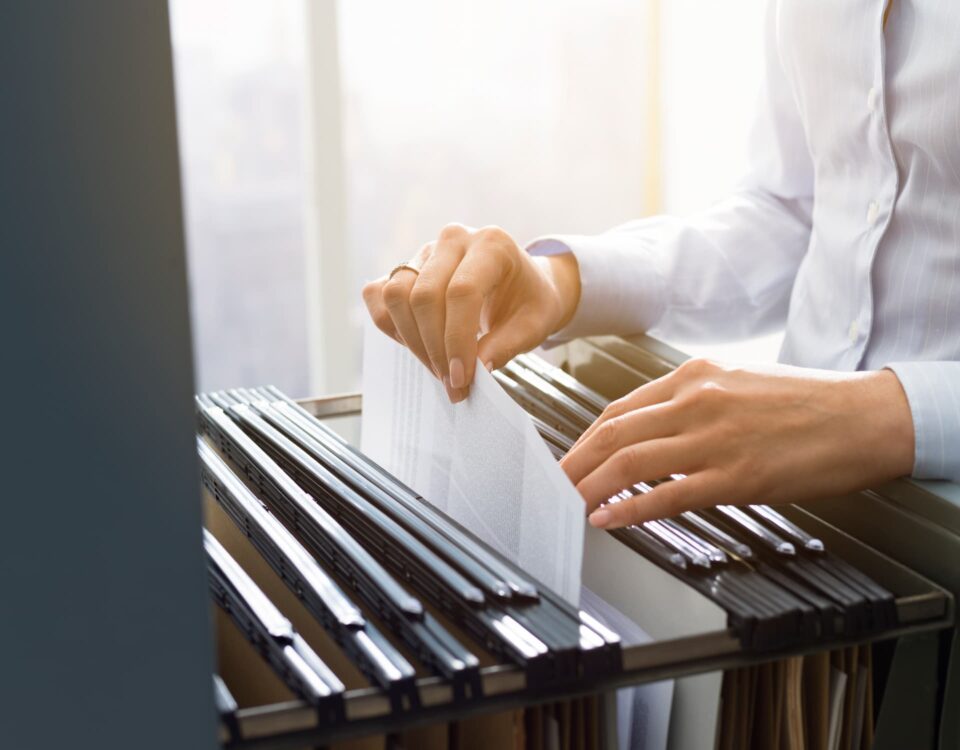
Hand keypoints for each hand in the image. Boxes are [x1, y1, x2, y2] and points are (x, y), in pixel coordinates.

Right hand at [362, 224, 580, 401]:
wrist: (523, 285)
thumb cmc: (529, 302)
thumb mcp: (534, 325)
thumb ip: (506, 346)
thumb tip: (475, 370)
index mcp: (492, 245)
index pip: (462, 292)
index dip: (456, 340)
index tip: (461, 378)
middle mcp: (454, 240)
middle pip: (424, 295)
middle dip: (434, 348)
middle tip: (451, 382)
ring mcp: (425, 251)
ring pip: (396, 295)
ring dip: (412, 341)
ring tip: (437, 368)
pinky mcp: (405, 267)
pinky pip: (379, 295)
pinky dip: (391, 326)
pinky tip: (417, 346)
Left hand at [559, 358, 914, 528]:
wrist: (865, 417)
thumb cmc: (808, 401)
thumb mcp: (739, 382)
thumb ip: (692, 401)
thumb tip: (653, 428)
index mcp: (695, 376)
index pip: (620, 409)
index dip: (586, 437)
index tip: (571, 456)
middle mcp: (696, 401)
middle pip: (612, 434)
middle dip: (573, 462)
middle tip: (552, 484)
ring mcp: (714, 438)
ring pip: (629, 462)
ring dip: (590, 486)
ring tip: (568, 504)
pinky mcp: (736, 476)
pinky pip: (668, 495)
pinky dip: (630, 510)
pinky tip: (609, 519)